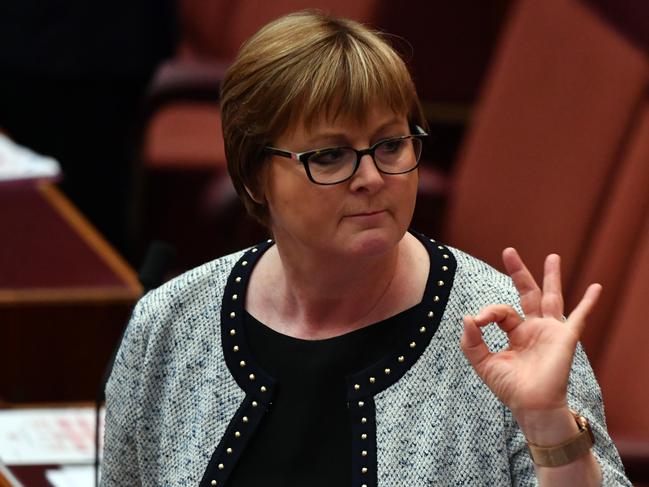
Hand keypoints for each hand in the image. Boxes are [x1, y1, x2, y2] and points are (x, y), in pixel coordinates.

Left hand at [460, 248, 601, 419]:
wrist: (531, 407)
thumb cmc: (510, 388)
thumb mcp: (483, 363)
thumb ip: (472, 341)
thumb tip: (467, 317)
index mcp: (516, 333)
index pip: (501, 311)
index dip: (488, 312)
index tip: (478, 320)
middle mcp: (534, 328)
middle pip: (527, 293)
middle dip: (519, 272)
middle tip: (509, 250)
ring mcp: (551, 331)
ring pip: (551, 298)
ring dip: (552, 277)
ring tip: (552, 257)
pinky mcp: (565, 338)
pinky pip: (579, 317)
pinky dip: (588, 303)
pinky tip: (596, 288)